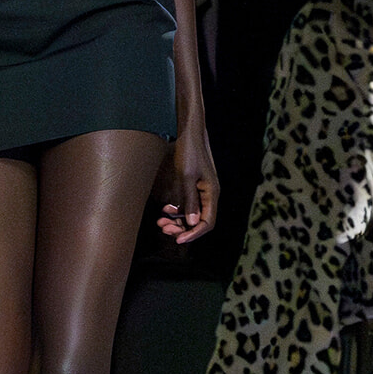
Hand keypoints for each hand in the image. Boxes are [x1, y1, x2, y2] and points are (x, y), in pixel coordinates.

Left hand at [156, 129, 218, 244]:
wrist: (189, 134)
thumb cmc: (189, 152)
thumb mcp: (186, 176)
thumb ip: (190, 199)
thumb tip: (193, 223)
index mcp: (212, 194)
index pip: (207, 223)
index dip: (193, 234)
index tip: (177, 240)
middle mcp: (209, 195)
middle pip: (199, 222)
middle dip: (182, 229)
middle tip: (163, 229)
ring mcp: (201, 192)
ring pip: (191, 215)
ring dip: (177, 221)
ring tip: (160, 222)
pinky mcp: (193, 188)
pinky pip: (187, 206)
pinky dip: (176, 212)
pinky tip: (165, 211)